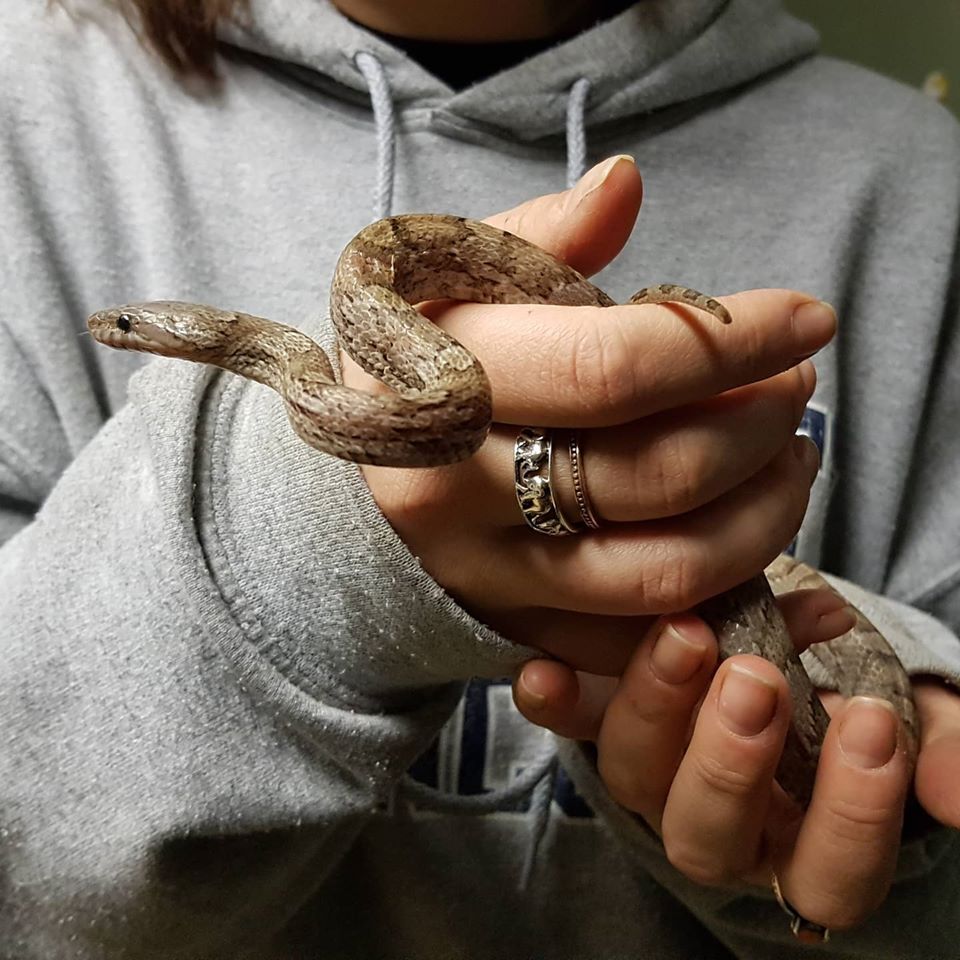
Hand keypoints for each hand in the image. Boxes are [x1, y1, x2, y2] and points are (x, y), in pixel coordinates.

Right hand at [345, 156, 832, 672]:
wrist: (355, 484)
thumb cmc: (412, 366)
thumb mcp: (442, 280)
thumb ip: (534, 237)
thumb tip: (625, 183)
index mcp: (439, 392)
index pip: (615, 369)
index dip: (733, 340)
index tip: (807, 318)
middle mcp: (458, 501)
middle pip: (658, 475)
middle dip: (762, 424)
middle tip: (795, 386)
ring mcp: (492, 580)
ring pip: (670, 571)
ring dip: (766, 512)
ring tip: (789, 456)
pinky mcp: (520, 634)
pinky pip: (647, 639)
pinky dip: (724, 595)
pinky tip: (749, 533)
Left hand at [513, 595, 959, 930]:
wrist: (775, 629)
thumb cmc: (844, 680)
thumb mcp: (900, 704)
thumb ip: (932, 744)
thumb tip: (955, 793)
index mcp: (799, 837)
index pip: (826, 873)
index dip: (850, 813)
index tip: (872, 723)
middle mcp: (716, 822)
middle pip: (706, 838)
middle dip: (731, 763)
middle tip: (757, 679)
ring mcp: (650, 774)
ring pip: (634, 779)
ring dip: (655, 710)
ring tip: (687, 636)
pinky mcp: (601, 718)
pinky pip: (566, 723)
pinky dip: (553, 700)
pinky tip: (543, 672)